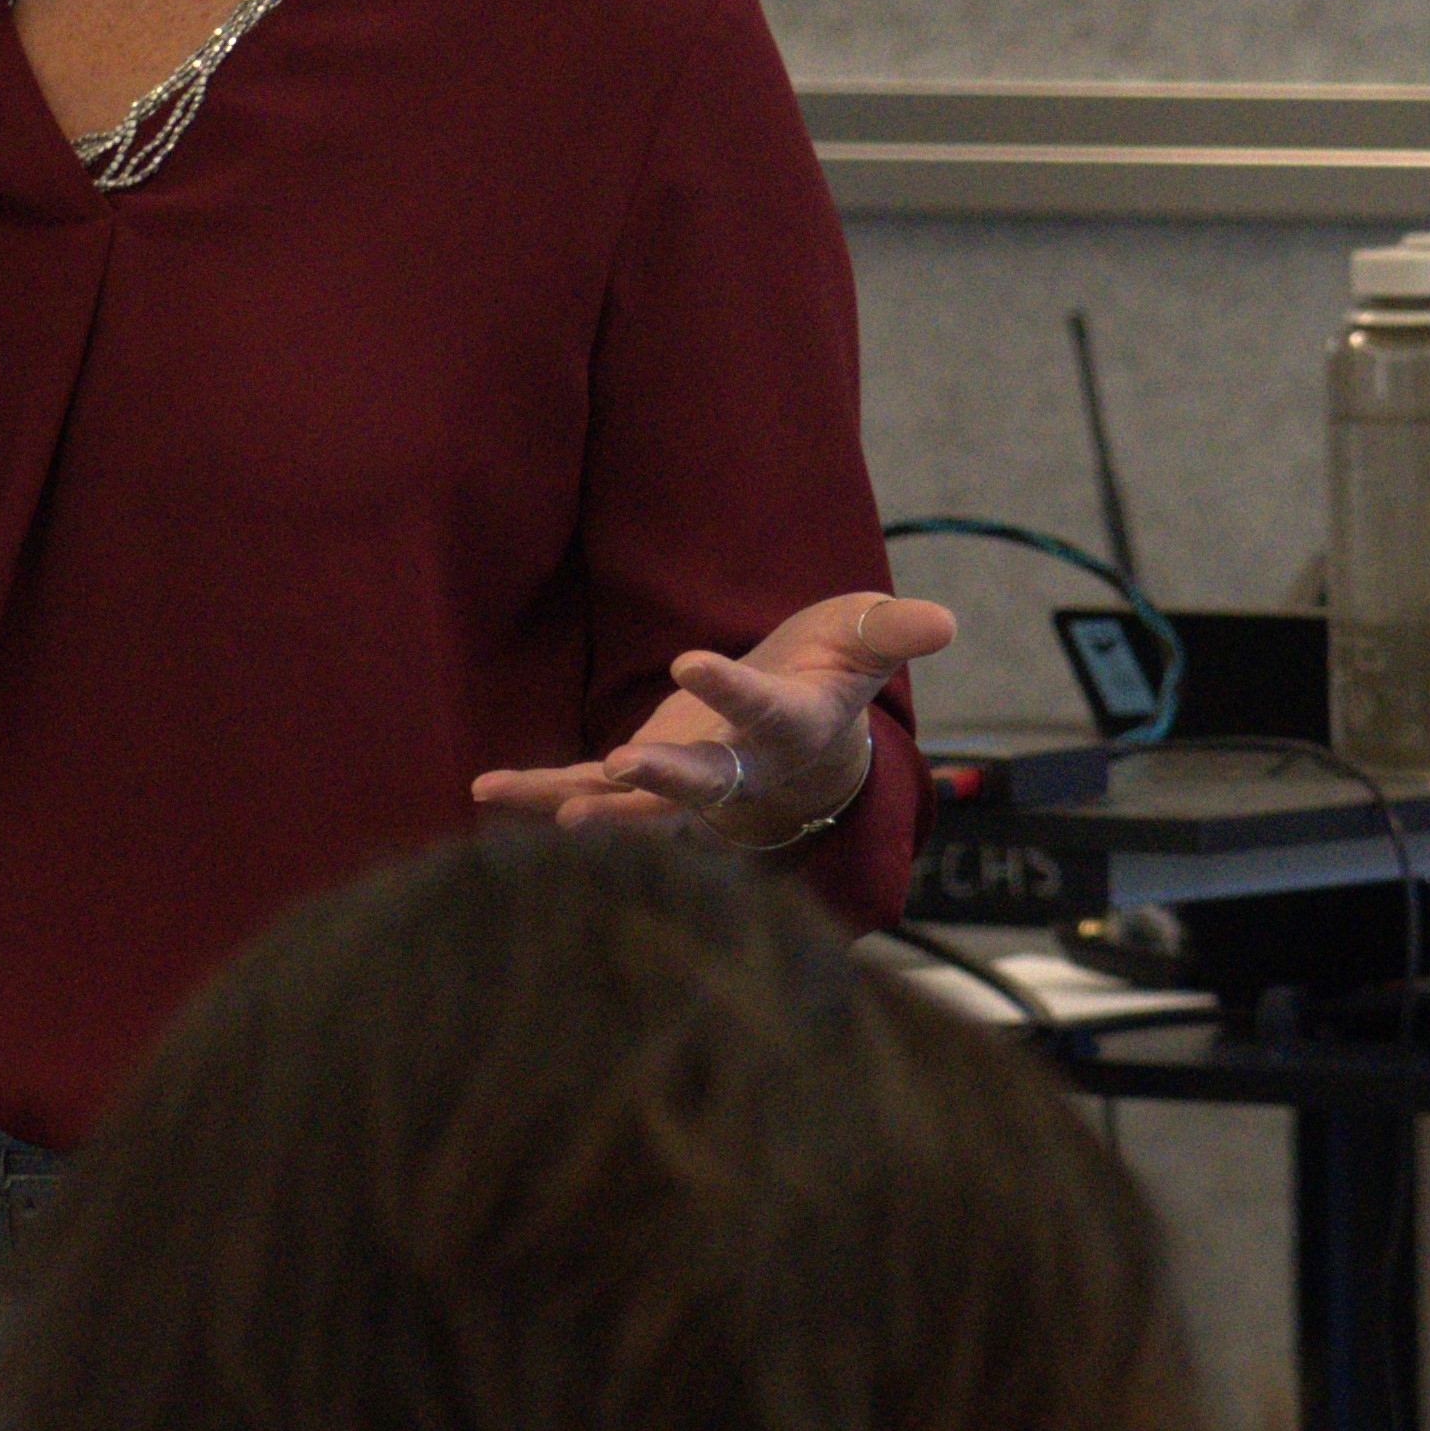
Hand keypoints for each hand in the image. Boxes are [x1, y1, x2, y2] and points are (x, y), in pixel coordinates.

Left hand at [475, 590, 960, 849]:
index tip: (692, 660)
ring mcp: (688, 784)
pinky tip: (485, 788)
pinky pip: (587, 795)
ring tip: (545, 810)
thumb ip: (893, 632)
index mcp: (793, 727)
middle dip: (664, 778)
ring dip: (591, 808)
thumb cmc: (832, 678)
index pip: (763, 710)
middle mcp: (740, 770)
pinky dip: (539, 795)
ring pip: (639, 808)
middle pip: (703, 783)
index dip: (731, 690)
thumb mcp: (865, 641)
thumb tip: (944, 620)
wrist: (804, 750)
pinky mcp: (644, 784)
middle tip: (619, 767)